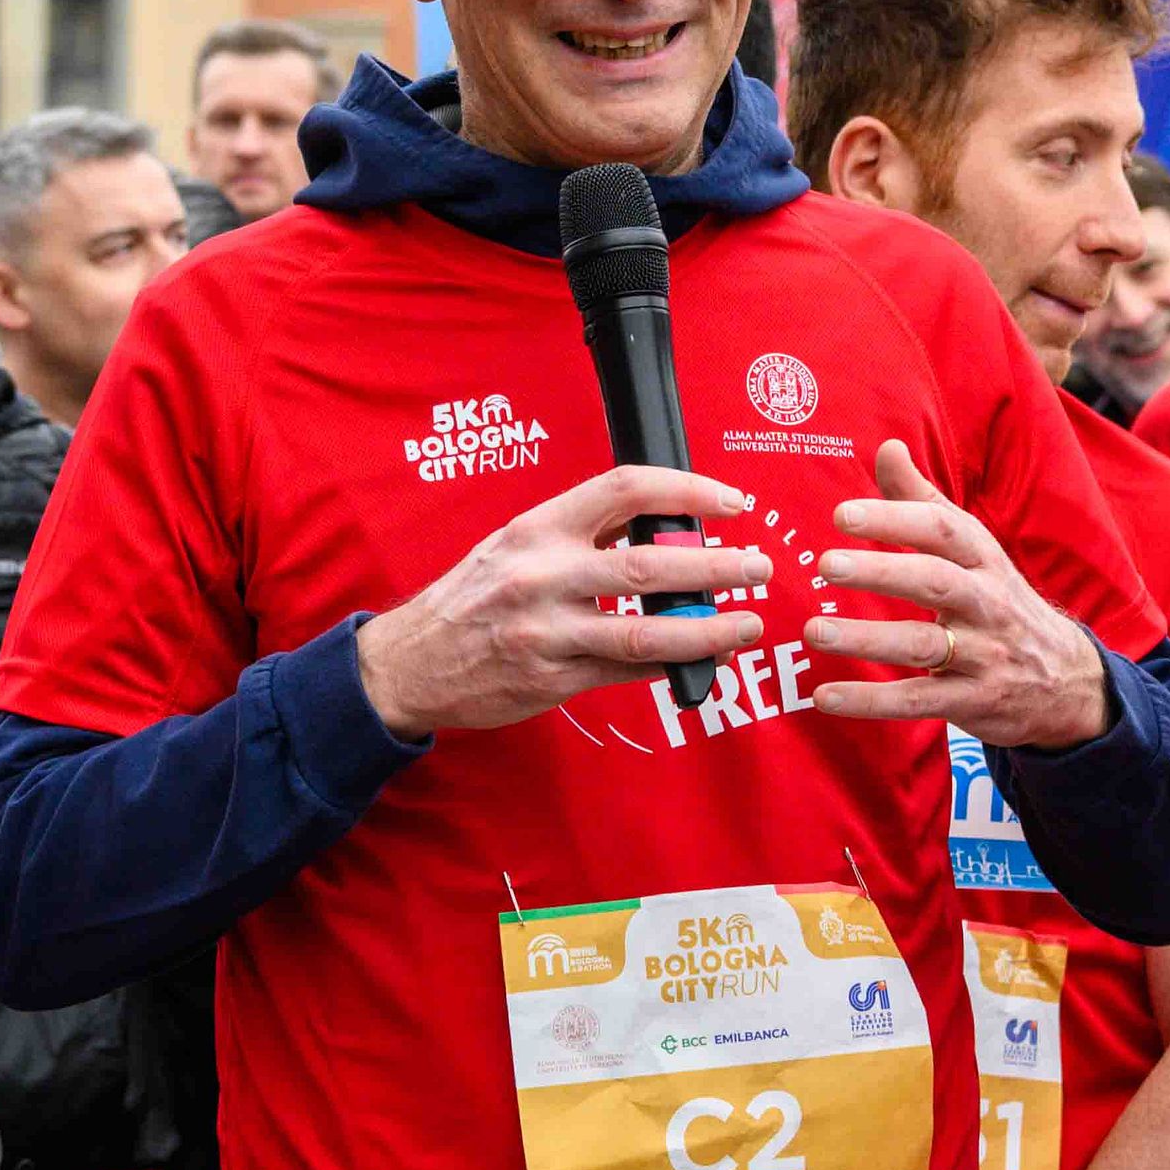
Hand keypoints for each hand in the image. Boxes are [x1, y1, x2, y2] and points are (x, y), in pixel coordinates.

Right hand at [354, 468, 770, 739]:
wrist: (410, 662)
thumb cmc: (471, 597)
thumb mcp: (515, 544)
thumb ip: (582, 534)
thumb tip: (665, 528)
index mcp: (538, 528)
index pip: (624, 489)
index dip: (686, 490)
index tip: (730, 501)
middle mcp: (542, 575)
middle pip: (649, 563)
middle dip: (716, 564)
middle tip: (758, 565)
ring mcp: (547, 632)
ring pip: (646, 628)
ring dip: (708, 627)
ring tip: (746, 622)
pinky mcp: (551, 679)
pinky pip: (626, 670)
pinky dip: (669, 663)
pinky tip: (702, 657)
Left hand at [806, 443, 1114, 752]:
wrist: (1066, 680)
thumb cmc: (999, 601)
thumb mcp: (974, 549)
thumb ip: (924, 501)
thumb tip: (887, 447)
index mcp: (982, 559)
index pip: (942, 529)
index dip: (894, 518)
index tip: (842, 514)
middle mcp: (986, 603)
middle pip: (935, 581)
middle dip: (882, 571)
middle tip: (827, 565)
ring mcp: (982, 655)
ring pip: (923, 644)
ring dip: (868, 638)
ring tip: (815, 631)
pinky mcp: (972, 701)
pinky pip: (918, 700)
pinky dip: (871, 701)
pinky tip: (824, 696)